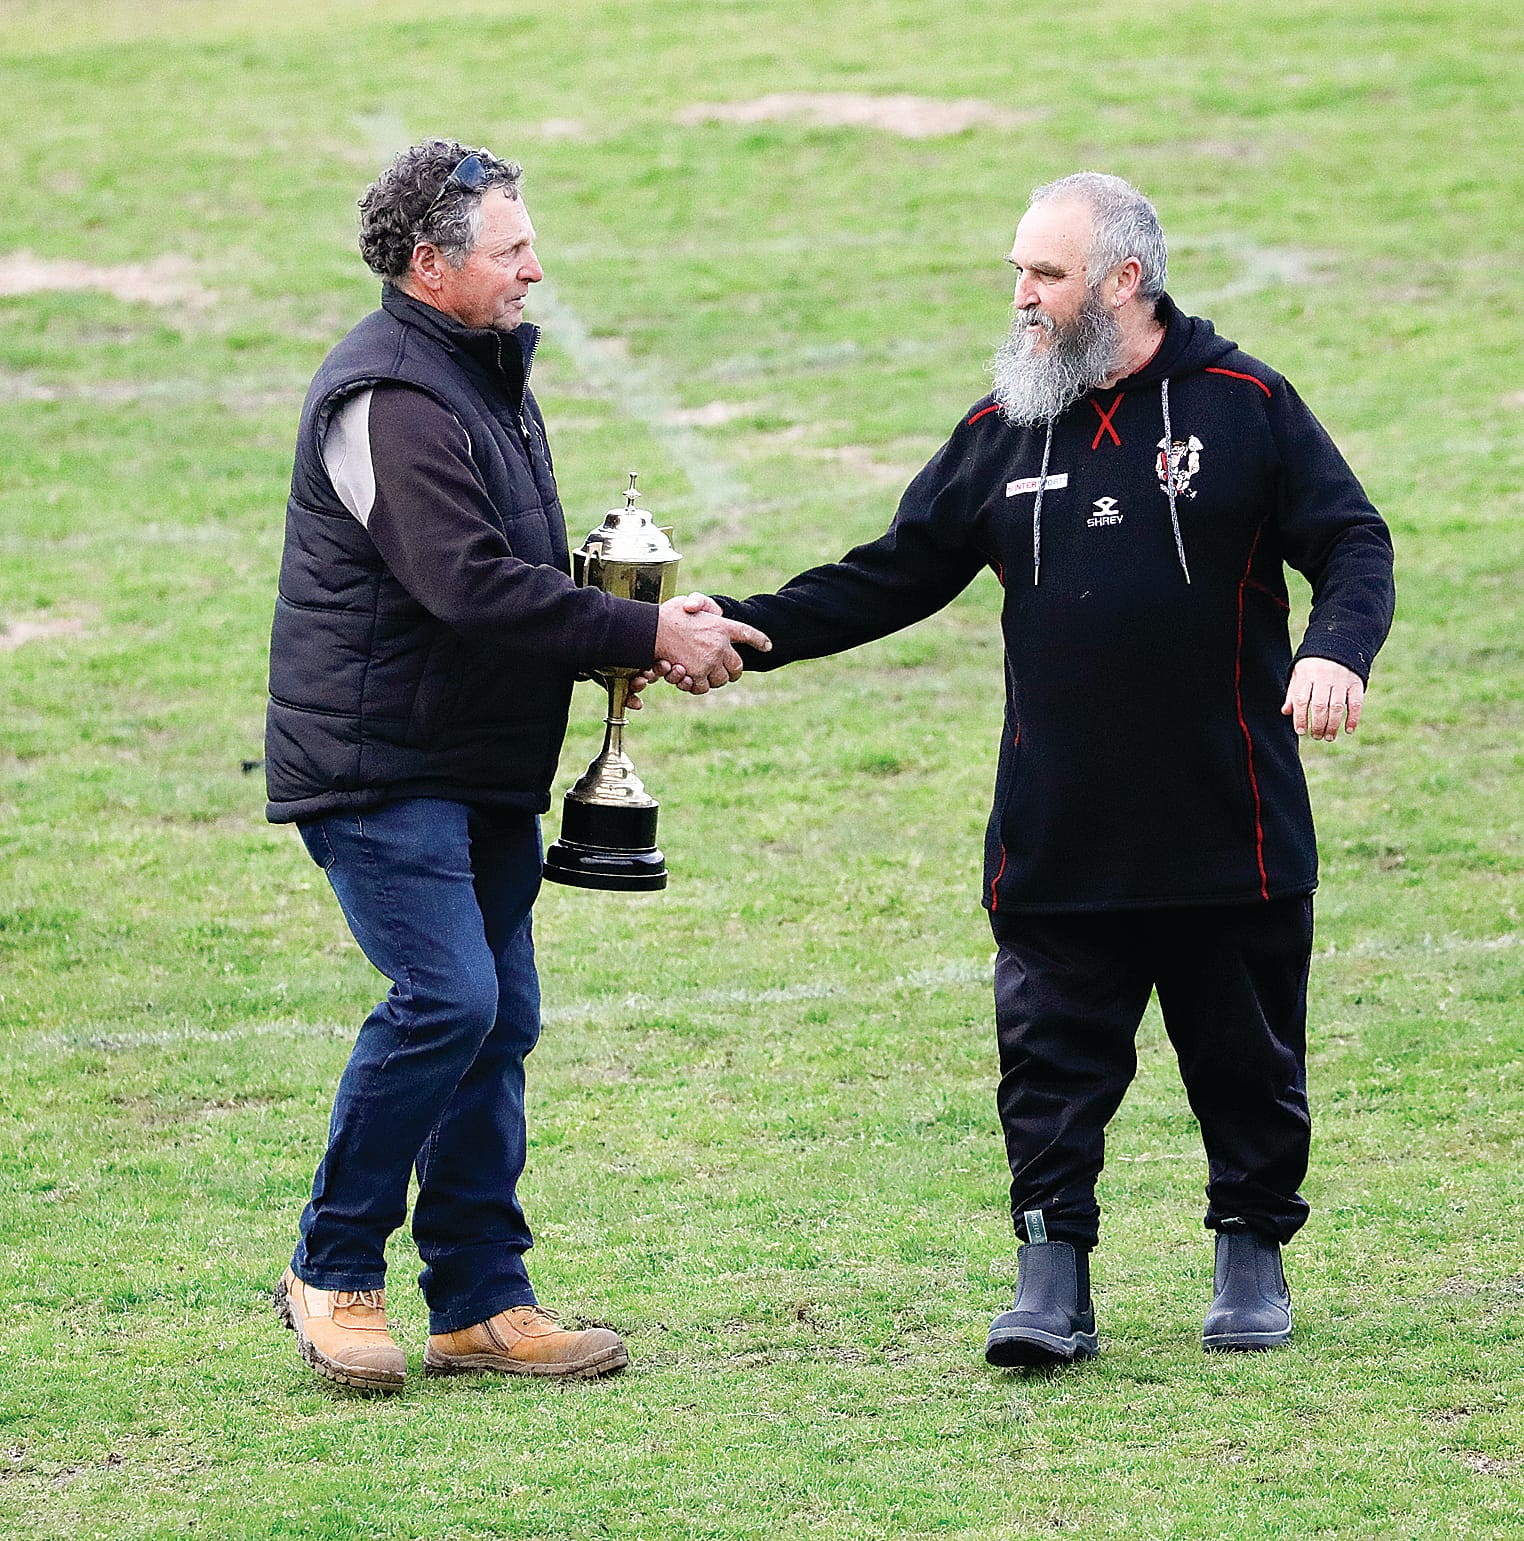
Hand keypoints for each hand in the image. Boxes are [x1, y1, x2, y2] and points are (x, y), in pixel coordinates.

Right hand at [655, 593, 769, 693]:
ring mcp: (709, 661)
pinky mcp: (697, 674)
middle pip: (737, 666)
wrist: (651, 629)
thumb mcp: (686, 603)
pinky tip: (687, 678)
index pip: (748, 634)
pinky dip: (696, 686)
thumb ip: (697, 604)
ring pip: (720, 680)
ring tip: (701, 674)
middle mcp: (720, 645)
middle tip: (727, 673)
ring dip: (712, 680)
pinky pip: (702, 687)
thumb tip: (694, 607)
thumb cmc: (665, 615)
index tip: (768, 647)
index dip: (759, 641)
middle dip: (733, 672)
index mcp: (721, 626)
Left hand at [1282, 657, 1364, 740]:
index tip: (1301, 731)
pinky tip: (1349, 730)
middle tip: (1316, 736)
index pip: (1301, 700)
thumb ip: (1293, 693)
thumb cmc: (1314, 664)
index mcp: (1307, 676)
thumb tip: (1286, 712)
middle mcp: (1325, 678)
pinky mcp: (1356, 683)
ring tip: (1329, 737)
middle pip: (1320, 706)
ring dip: (1333, 725)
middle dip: (1317, 725)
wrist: (1339, 643)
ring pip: (1337, 707)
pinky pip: (1356, 703)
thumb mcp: (1299, 674)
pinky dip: (1354, 718)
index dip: (1300, 718)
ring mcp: (1342, 681)